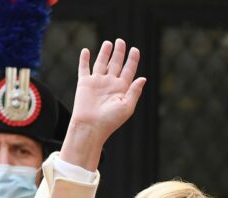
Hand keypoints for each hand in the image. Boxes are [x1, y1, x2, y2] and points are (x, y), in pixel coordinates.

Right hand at [60, 39, 146, 169]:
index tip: (135, 50)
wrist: (91, 126)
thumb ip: (134, 91)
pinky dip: (84, 59)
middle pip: (116, 64)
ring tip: (108, 43)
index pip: (129, 71)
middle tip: (121, 41)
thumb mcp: (127, 106)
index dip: (132, 60)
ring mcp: (97, 82)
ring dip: (104, 53)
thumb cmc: (111, 120)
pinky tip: (86, 51)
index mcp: (122, 89)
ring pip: (101, 63)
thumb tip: (143, 78)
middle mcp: (110, 84)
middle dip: (119, 53)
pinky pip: (84, 68)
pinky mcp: (84, 83)